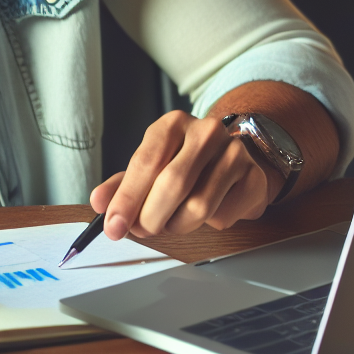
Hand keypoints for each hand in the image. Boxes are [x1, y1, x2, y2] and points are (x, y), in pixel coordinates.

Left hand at [89, 111, 277, 239]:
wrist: (234, 157)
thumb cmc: (185, 164)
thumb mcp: (151, 166)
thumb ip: (122, 185)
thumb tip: (100, 203)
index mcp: (172, 124)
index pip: (145, 162)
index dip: (127, 199)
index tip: (114, 226)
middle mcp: (205, 132)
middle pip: (172, 185)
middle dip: (151, 217)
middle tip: (143, 229)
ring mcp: (234, 152)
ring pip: (198, 206)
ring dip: (178, 225)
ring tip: (172, 221)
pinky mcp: (254, 177)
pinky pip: (223, 216)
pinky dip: (209, 224)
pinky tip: (207, 212)